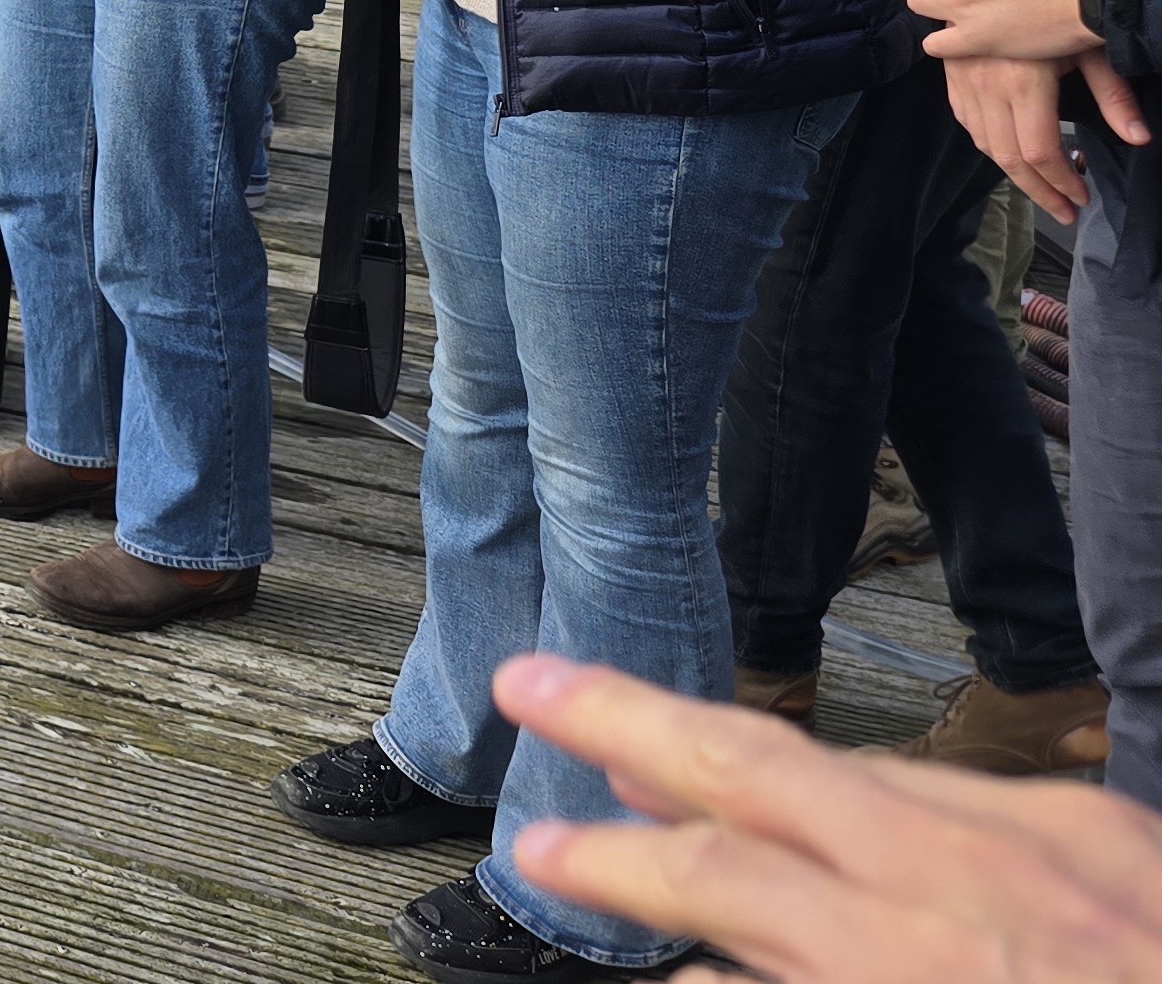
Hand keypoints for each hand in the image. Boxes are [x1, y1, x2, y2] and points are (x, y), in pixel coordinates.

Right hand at [494, 652, 1161, 983]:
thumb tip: (705, 982)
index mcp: (928, 963)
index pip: (726, 878)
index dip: (618, 858)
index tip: (544, 848)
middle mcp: (982, 882)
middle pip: (770, 770)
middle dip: (634, 719)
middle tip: (532, 681)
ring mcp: (1060, 844)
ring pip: (863, 770)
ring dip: (749, 751)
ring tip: (648, 731)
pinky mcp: (1116, 833)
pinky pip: (963, 796)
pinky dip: (874, 796)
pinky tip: (839, 809)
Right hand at [942, 52, 1148, 225]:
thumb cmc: (1061, 0)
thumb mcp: (1091, 47)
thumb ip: (1114, 95)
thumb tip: (1138, 138)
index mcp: (1023, 80)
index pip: (1039, 149)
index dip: (1061, 181)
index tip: (1080, 198)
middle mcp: (987, 84)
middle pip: (1008, 156)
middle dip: (1039, 190)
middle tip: (1063, 209)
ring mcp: (964, 78)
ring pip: (983, 143)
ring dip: (1012, 172)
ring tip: (1041, 187)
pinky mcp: (952, 71)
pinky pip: (965, 120)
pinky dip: (986, 143)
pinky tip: (1006, 149)